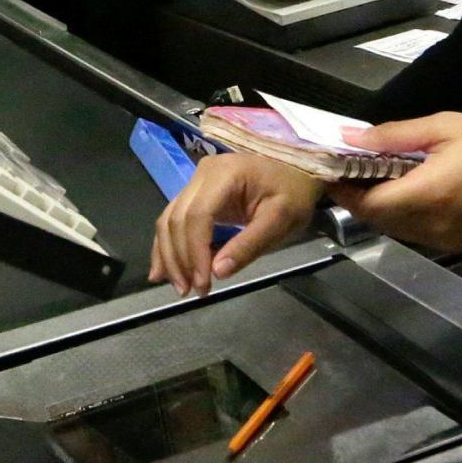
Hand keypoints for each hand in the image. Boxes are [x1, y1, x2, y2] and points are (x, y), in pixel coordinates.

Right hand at [149, 152, 325, 295]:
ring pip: (169, 220)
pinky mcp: (195, 193)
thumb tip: (217, 272)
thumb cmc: (293, 194)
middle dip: (180, 259)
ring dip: (170, 256)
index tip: (203, 283)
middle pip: (177, 219)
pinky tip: (163, 271)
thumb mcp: (280, 221)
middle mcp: (203, 174)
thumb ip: (249, 246)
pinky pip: (174, 219)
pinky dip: (168, 246)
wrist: (298, 171)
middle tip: (191, 291)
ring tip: (181, 287)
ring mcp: (196, 181)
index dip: (195, 252)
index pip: (198, 215)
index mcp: (226, 174)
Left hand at [333, 111, 461, 254]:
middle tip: (348, 166)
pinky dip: (398, 212)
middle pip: (374, 218)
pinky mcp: (452, 243)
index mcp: (426, 194)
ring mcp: (440, 239)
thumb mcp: (449, 126)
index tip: (329, 165)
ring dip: (376, 205)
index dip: (342, 187)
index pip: (366, 201)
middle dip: (355, 195)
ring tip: (374, 174)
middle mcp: (428, 225)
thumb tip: (349, 137)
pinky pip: (411, 231)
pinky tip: (404, 188)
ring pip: (391, 227)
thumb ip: (395, 135)